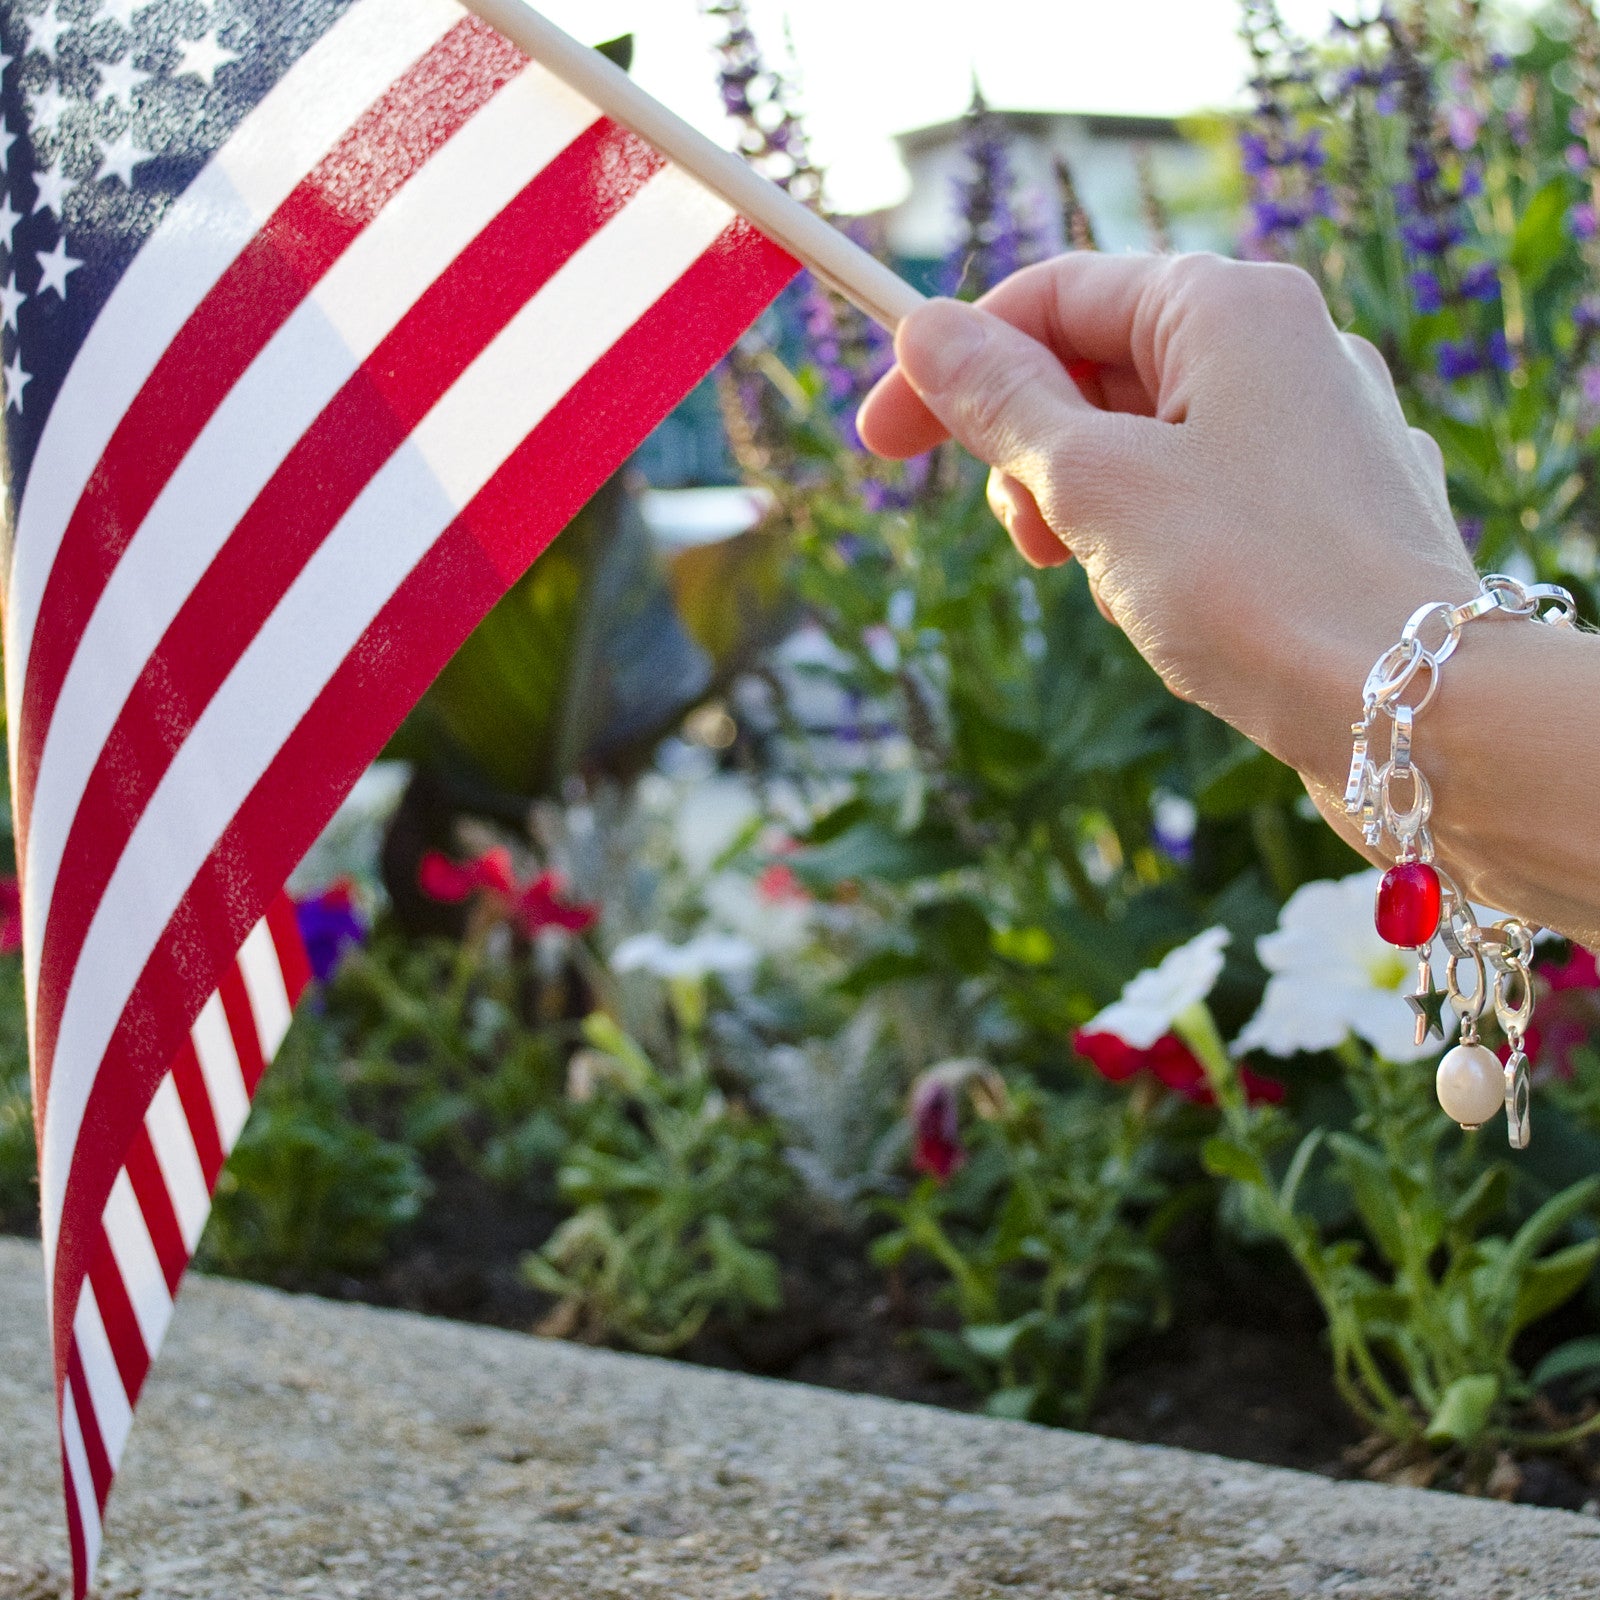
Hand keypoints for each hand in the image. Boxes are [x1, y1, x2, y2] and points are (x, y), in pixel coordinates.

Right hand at [855, 253, 1478, 805]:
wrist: (1413, 714)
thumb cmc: (1252, 583)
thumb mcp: (1093, 484)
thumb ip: (1001, 403)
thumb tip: (925, 328)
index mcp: (1229, 305)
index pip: (1053, 295)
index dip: (954, 362)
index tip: (880, 439)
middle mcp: (1284, 348)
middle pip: (1097, 369)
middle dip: (1034, 455)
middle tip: (1029, 537)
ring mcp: (1312, 432)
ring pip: (1142, 446)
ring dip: (1090, 512)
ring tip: (1116, 585)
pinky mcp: (1322, 512)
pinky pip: (1196, 502)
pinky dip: (1151, 545)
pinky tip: (1171, 610)